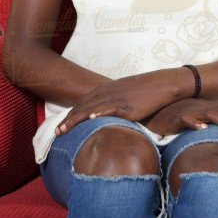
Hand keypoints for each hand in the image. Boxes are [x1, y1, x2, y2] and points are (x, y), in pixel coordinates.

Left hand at [54, 71, 179, 134]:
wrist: (161, 84)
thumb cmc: (144, 90)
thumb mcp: (124, 94)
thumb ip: (113, 103)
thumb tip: (105, 115)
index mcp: (106, 90)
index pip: (82, 103)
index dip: (70, 114)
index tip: (61, 125)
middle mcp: (108, 93)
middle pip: (82, 107)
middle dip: (68, 120)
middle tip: (56, 133)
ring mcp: (117, 99)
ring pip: (91, 109)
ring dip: (76, 120)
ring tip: (64, 130)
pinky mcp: (127, 106)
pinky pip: (111, 109)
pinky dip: (100, 113)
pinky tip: (91, 118)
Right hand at [142, 98, 217, 135]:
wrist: (153, 114)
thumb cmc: (174, 117)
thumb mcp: (194, 117)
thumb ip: (207, 120)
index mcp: (204, 106)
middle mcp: (198, 106)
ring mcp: (188, 110)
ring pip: (207, 114)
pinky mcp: (176, 118)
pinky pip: (186, 119)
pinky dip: (195, 123)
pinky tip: (203, 129)